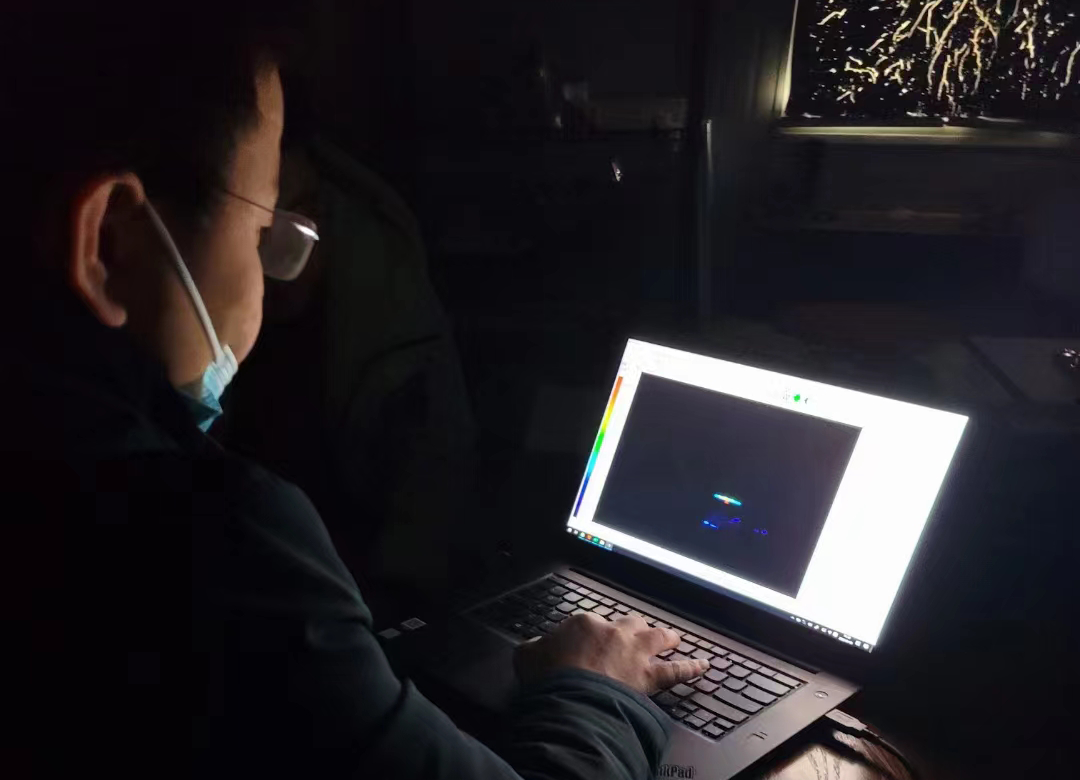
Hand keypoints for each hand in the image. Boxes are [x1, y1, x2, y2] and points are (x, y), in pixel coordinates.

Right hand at [515, 613, 709, 694]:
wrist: (572, 699)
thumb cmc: (549, 679)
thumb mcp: (527, 657)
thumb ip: (533, 648)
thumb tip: (531, 648)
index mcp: (584, 624)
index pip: (590, 624)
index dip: (590, 634)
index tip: (586, 644)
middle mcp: (614, 633)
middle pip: (629, 624)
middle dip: (634, 627)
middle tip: (638, 629)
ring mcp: (634, 653)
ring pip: (657, 638)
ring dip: (666, 638)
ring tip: (675, 638)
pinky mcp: (648, 677)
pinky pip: (676, 671)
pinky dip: (690, 668)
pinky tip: (703, 666)